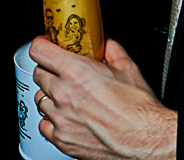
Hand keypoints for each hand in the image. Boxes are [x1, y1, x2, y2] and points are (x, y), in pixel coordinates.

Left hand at [31, 37, 176, 159]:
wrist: (145, 140)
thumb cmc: (138, 109)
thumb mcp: (127, 68)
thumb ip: (111, 50)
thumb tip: (106, 43)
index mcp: (75, 72)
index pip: (38, 50)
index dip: (42, 46)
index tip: (46, 47)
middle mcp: (63, 94)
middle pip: (38, 74)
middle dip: (48, 70)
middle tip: (62, 73)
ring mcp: (60, 118)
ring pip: (40, 99)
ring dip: (50, 96)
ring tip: (68, 98)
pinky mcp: (62, 139)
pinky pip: (45, 125)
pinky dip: (52, 121)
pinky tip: (67, 118)